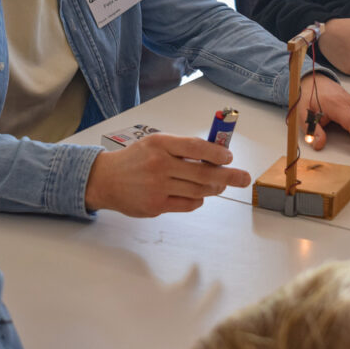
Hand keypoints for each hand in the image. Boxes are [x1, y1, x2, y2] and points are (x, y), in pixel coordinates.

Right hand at [85, 133, 250, 215]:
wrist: (106, 179)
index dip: (217, 154)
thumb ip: (182, 147)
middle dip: (228, 176)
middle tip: (243, 178)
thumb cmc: (136, 159)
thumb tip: (216, 155)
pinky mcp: (156, 206)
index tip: (229, 157)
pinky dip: (198, 200)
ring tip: (220, 185)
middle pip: (203, 173)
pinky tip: (198, 196)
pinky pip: (188, 204)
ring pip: (198, 191)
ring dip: (214, 188)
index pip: (196, 148)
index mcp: (160, 144)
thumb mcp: (156, 143)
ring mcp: (157, 187)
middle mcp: (159, 165)